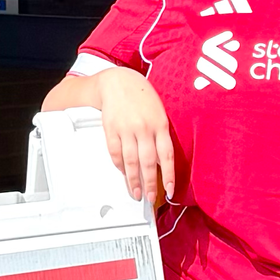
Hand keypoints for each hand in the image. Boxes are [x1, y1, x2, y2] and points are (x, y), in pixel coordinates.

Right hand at [94, 67, 175, 204]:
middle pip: (148, 163)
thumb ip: (161, 135)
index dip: (168, 175)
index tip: (169, 191)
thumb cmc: (142, 97)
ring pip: (130, 161)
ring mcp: (126, 129)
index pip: (166, 156)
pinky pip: (115, 152)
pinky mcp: (111, 129)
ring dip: (133, 180)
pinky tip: (123, 173)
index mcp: (160, 125)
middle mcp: (144, 128)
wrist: (118, 81)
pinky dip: (119, 165)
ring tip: (135, 193)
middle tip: (150, 198)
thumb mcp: (159, 113)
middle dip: (149, 184)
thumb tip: (161, 161)